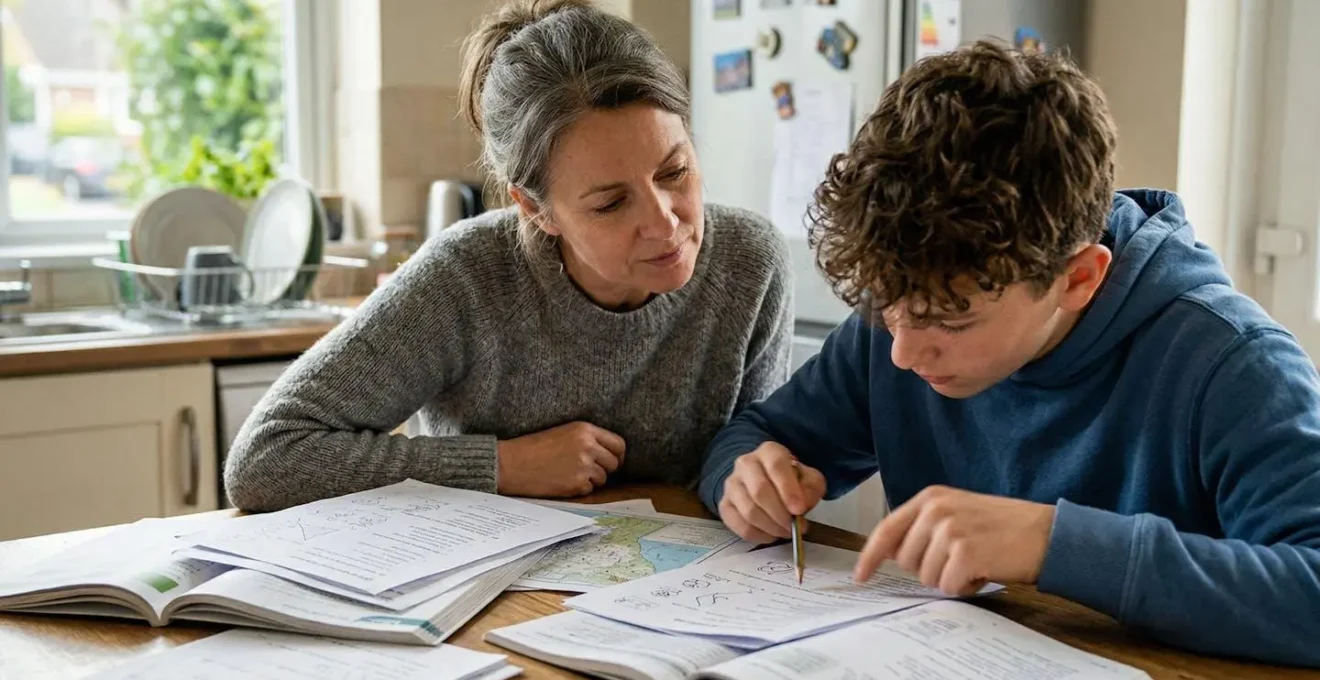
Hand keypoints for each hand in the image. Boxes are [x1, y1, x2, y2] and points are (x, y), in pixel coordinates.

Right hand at [496, 421, 625, 497]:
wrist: (511, 463)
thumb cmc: (534, 448)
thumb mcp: (564, 432)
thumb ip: (588, 439)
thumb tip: (611, 454)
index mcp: (585, 429)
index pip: (618, 444)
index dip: (618, 455)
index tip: (614, 461)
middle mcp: (588, 446)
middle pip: (614, 463)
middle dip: (605, 469)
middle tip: (588, 471)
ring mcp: (583, 466)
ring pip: (602, 478)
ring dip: (590, 479)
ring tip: (569, 474)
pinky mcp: (576, 484)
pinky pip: (589, 489)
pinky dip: (579, 489)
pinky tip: (562, 481)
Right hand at [718, 441, 826, 543]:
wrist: (766, 481)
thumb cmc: (790, 481)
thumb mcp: (809, 479)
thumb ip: (811, 489)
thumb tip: (801, 507)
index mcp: (769, 451)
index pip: (776, 466)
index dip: (788, 489)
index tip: (799, 510)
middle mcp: (746, 463)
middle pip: (760, 491)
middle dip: (780, 514)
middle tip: (794, 527)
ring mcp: (732, 484)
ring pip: (749, 511)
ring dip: (771, 527)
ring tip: (785, 531)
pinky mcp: (725, 504)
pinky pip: (740, 525)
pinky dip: (758, 535)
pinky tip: (771, 534)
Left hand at [853, 485, 1054, 594]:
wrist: (1047, 533)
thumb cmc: (1002, 528)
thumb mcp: (957, 515)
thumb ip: (923, 528)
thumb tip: (890, 553)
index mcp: (930, 498)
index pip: (887, 529)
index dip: (871, 556)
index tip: (861, 575)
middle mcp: (936, 509)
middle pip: (906, 561)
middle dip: (930, 570)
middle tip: (960, 559)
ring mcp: (949, 529)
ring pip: (926, 577)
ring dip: (950, 579)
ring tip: (975, 562)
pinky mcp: (965, 552)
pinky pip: (947, 587)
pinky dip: (965, 588)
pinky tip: (983, 572)